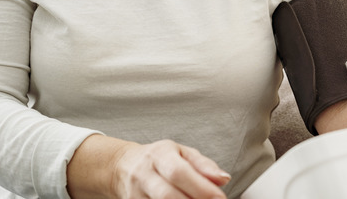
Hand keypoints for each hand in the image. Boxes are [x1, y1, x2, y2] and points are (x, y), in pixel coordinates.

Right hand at [112, 139, 229, 198]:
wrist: (123, 166)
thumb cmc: (159, 159)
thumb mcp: (182, 153)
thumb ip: (204, 166)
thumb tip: (223, 179)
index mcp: (159, 154)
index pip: (179, 172)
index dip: (201, 187)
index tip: (219, 197)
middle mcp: (144, 174)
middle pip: (167, 195)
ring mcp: (135, 193)